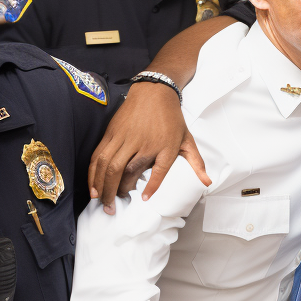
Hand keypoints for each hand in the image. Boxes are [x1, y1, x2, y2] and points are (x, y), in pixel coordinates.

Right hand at [87, 82, 209, 211]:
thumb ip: (196, 163)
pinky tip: (93, 185)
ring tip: (101, 201)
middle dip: (114, 193)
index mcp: (163, 147)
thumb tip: (208, 182)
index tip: (143, 199)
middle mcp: (142, 143)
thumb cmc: (172, 118)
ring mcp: (124, 138)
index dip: (150, 187)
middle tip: (112, 208)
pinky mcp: (111, 133)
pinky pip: (98, 156)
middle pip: (123, 172)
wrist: (155, 91)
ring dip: (101, 186)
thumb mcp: (187, 140)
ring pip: (107, 165)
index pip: (158, 171)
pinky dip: (94, 172)